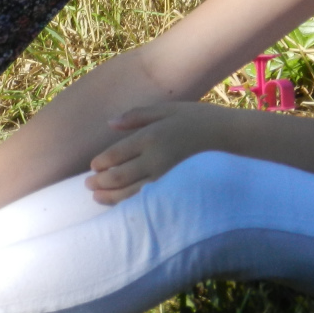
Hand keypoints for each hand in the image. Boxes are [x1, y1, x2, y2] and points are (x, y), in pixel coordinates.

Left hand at [83, 101, 231, 204]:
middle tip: (88, 184)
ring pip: (130, 193)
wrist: (225, 136)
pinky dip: (130, 203)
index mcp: (150, 137)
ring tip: (96, 196)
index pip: (116, 154)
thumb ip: (136, 116)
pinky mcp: (173, 188)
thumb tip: (110, 123)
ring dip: (110, 196)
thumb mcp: (165, 109)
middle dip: (100, 182)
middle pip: (119, 176)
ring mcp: (164, 177)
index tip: (92, 166)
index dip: (100, 163)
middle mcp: (154, 159)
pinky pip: (147, 199)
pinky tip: (121, 203)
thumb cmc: (194, 118)